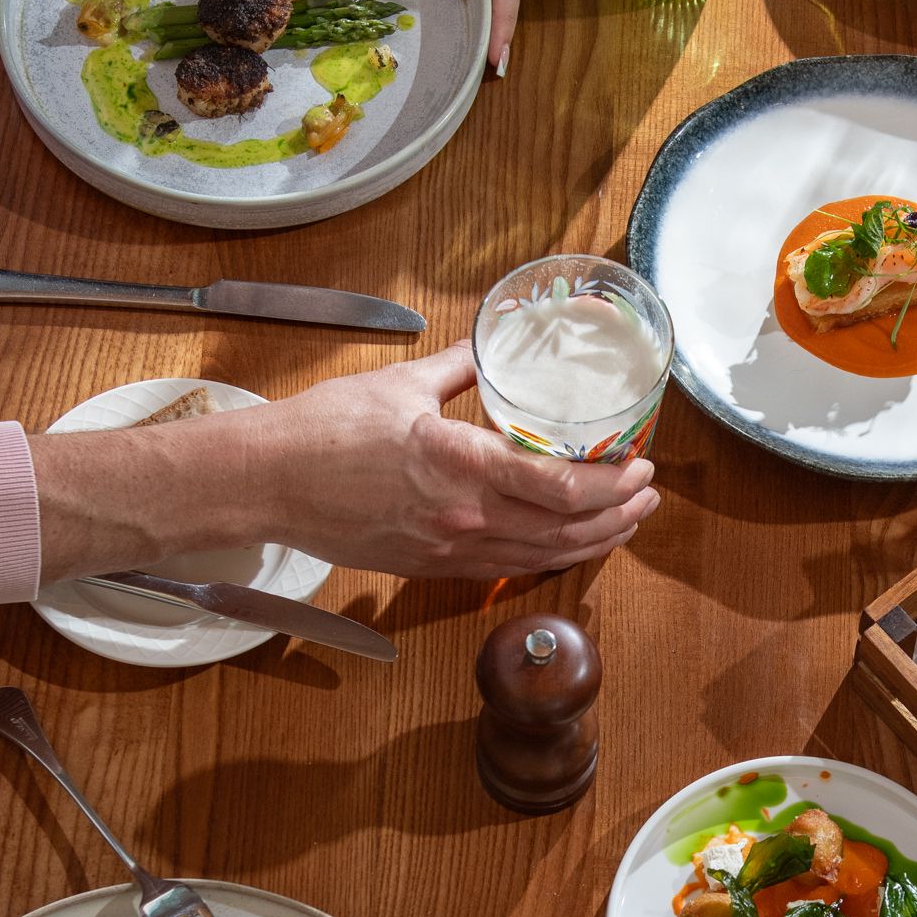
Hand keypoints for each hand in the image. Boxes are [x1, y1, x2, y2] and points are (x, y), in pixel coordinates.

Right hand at [254, 342, 655, 577]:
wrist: (269, 483)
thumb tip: (491, 347)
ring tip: (626, 521)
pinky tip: (569, 544)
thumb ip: (458, 367)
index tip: (638, 465)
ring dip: (593, 542)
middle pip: (565, 531)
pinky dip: (549, 558)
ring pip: (542, 559)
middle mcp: (463, 517)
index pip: (559, 487)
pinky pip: (506, 569)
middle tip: (648, 493)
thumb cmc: (324, 432)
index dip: (610, 483)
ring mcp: (448, 549)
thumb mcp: (401, 384)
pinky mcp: (432, 567)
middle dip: (619, 515)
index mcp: (460, 465)